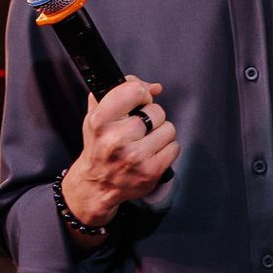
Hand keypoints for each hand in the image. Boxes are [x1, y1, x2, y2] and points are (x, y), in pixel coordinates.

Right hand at [62, 74, 179, 227]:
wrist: (97, 184)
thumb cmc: (99, 146)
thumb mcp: (97, 114)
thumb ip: (120, 91)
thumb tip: (155, 87)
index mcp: (100, 121)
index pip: (133, 91)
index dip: (141, 94)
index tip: (138, 102)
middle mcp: (116, 139)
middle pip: (156, 111)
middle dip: (151, 116)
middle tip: (139, 127)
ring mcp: (135, 157)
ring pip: (168, 128)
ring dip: (160, 132)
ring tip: (146, 140)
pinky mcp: (151, 171)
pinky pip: (174, 147)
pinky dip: (166, 148)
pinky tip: (152, 152)